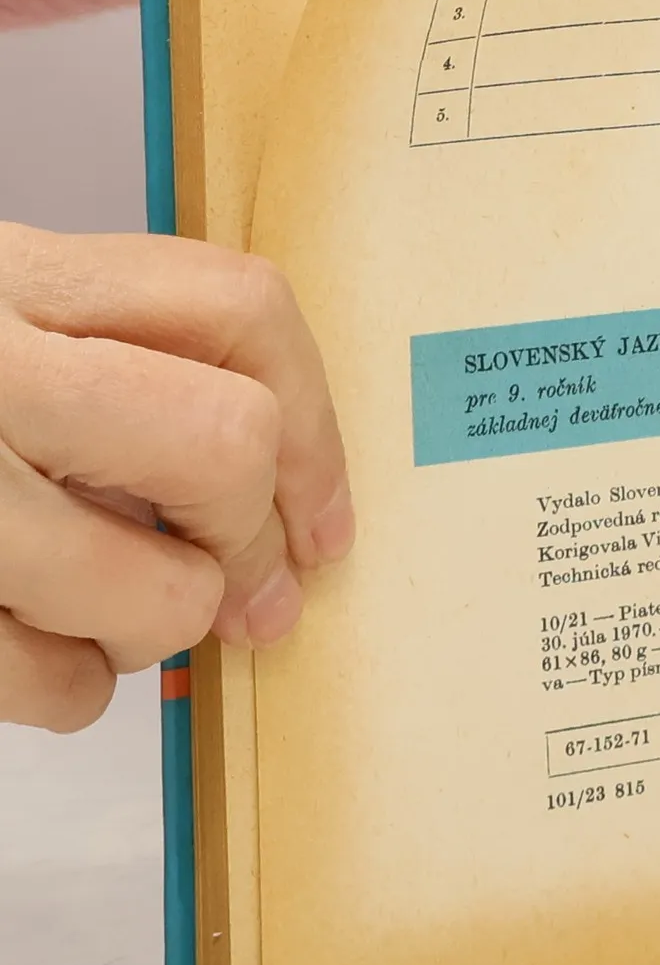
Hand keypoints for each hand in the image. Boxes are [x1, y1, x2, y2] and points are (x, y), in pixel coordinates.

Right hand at [0, 224, 352, 731]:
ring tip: (98, 607)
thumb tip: (280, 490)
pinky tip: (19, 642)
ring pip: (155, 595)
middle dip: (251, 534)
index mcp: (6, 276)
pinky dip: (65, 685)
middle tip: (246, 582)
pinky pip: (56, 688)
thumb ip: (104, 356)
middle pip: (222, 445)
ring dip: (155, 624)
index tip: (324, 513)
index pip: (238, 308)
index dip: (316, 424)